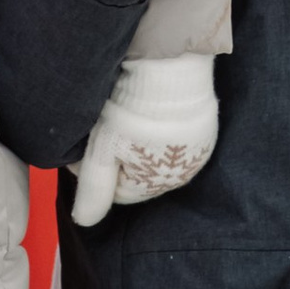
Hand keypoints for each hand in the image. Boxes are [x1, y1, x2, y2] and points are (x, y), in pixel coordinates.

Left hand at [71, 55, 218, 225]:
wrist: (169, 66)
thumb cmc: (131, 110)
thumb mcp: (103, 149)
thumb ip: (94, 187)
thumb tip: (84, 222)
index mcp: (156, 183)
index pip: (116, 191)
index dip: (95, 170)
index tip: (85, 144)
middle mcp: (183, 173)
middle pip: (137, 174)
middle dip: (116, 157)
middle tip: (100, 127)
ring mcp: (198, 150)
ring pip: (154, 156)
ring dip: (137, 143)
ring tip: (122, 115)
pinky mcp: (205, 126)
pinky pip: (174, 138)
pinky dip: (158, 128)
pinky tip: (146, 109)